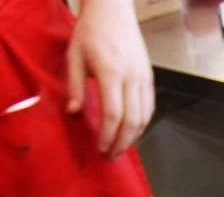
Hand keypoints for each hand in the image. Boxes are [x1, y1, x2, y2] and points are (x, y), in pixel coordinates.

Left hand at [66, 0, 155, 158]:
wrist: (113, 10)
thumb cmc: (91, 31)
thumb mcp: (74, 57)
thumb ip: (75, 88)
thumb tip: (74, 115)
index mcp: (111, 72)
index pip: (113, 114)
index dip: (107, 135)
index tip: (99, 148)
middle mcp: (132, 77)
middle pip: (132, 121)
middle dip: (121, 143)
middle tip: (110, 156)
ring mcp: (143, 78)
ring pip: (144, 117)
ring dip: (132, 137)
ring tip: (120, 148)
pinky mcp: (149, 77)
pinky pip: (149, 107)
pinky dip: (141, 124)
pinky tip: (131, 132)